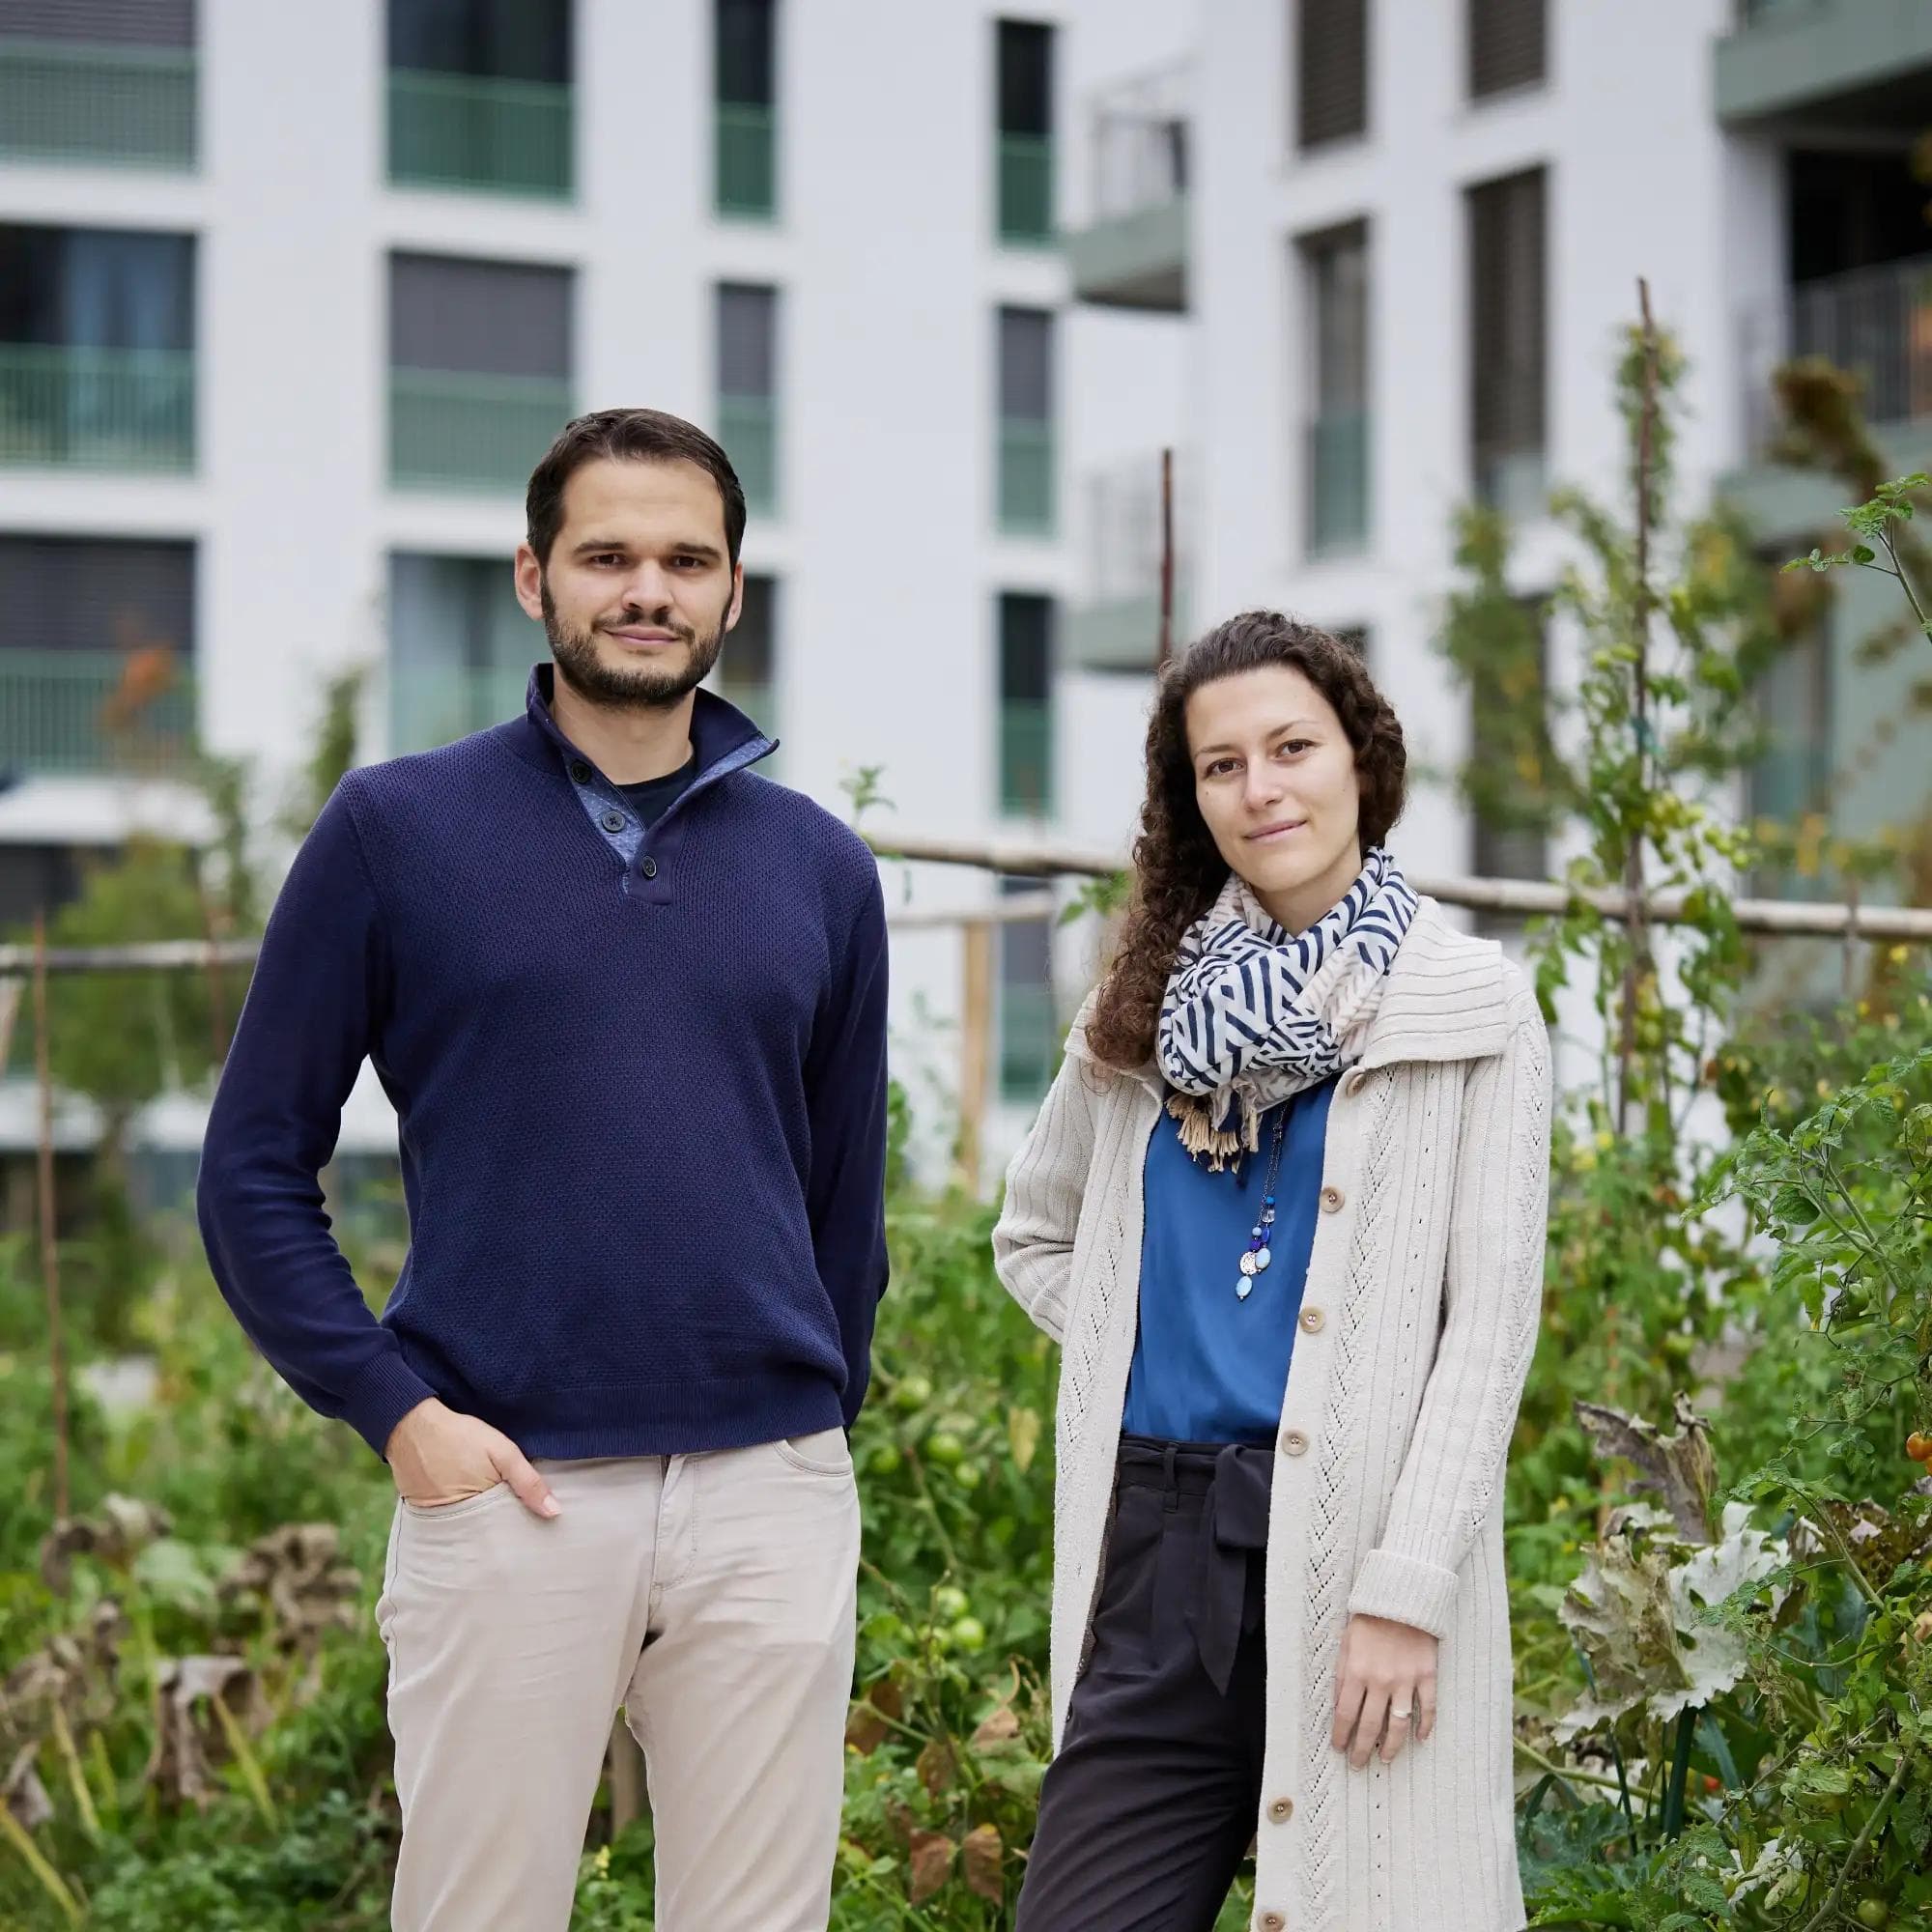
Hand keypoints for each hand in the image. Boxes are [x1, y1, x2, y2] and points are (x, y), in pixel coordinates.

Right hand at [385, 1398, 559, 1519]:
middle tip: (523, 1530)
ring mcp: (438, 1522)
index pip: (506, 1533)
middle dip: (503, 1533)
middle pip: (487, 1537)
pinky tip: (475, 1511)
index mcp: (477, 1513)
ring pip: (470, 1531)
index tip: (538, 1530)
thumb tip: (554, 1512)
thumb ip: (527, 1482)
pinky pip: (451, 1524)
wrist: (411, 1426)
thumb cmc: (459, 1436)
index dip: (521, 1529)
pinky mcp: (426, 1516)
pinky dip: (464, 1519)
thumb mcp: (501, 1452)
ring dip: (483, 1527)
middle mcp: (456, 1525)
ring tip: (502, 1524)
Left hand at [1332, 1612, 1436, 1767]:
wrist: (1401, 1597)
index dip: (1341, 1735)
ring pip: (1399, 1724)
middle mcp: (1380, 1681)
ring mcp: (1405, 1680)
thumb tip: (1338, 1704)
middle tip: (1359, 1764)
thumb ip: (1342, 1675)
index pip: (1345, 1714)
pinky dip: (1425, 1726)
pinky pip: (1428, 1708)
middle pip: (1370, 1726)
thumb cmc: (1369, 1619)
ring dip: (1391, 1746)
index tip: (1339, 1748)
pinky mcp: (1427, 1676)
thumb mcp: (1346, 1643)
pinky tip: (1420, 1739)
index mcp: (1356, 1672)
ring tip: (1385, 1759)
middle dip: (1362, 1749)